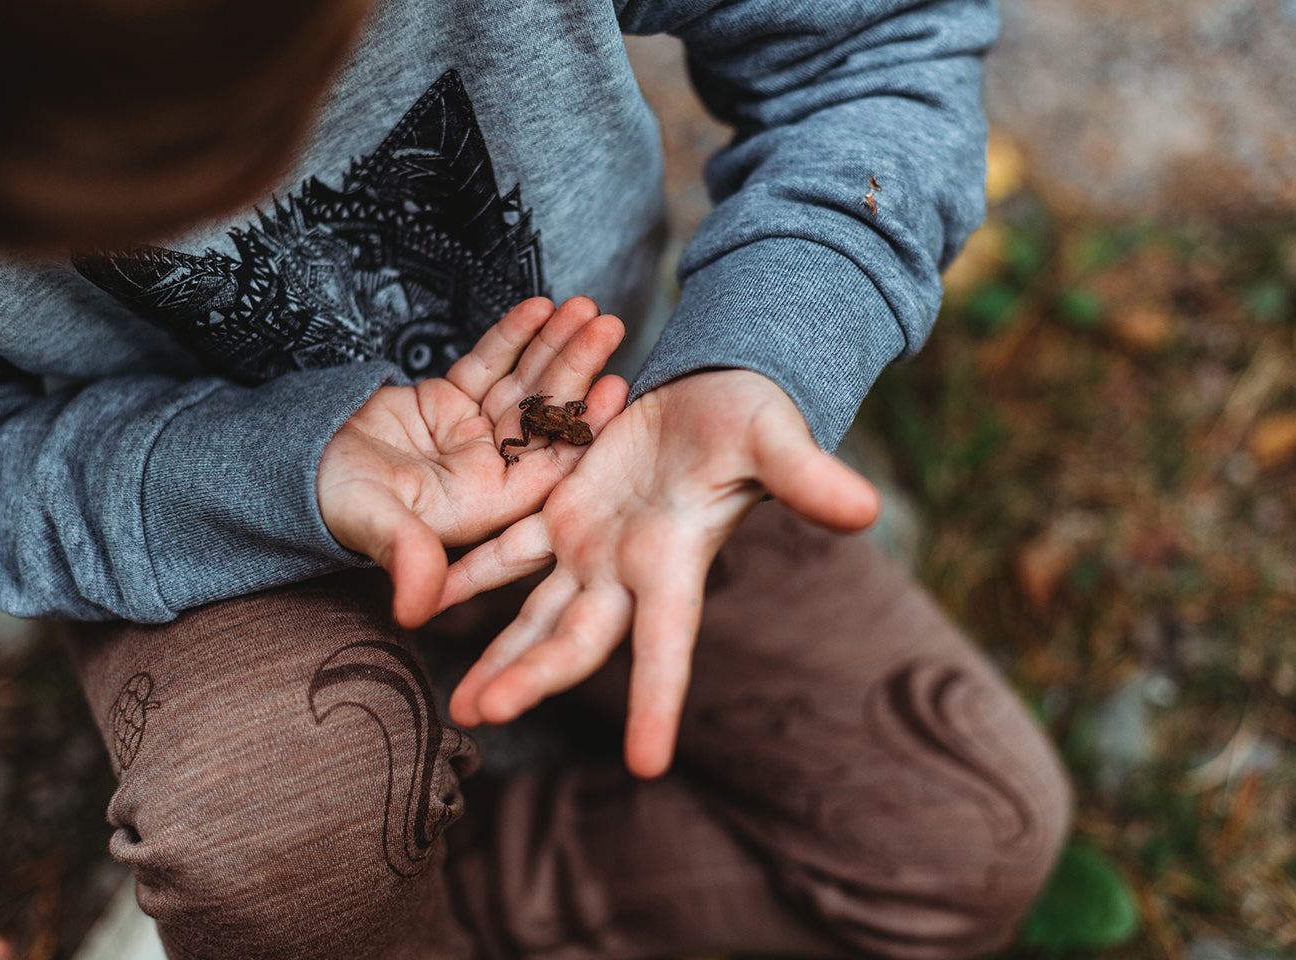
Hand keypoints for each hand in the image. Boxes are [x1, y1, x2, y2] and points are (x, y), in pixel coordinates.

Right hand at [317, 297, 626, 627]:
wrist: (296, 471)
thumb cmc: (334, 504)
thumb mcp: (373, 525)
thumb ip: (405, 557)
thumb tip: (416, 611)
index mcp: (487, 505)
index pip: (549, 465)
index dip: (580, 430)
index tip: (613, 389)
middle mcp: (490, 471)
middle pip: (544, 416)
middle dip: (576, 371)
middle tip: (609, 326)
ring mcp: (473, 434)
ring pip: (524, 385)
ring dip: (555, 346)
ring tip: (586, 307)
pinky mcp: (451, 402)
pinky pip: (490, 365)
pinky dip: (513, 336)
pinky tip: (540, 307)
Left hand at [442, 368, 879, 776]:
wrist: (712, 391)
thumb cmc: (752, 416)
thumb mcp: (774, 440)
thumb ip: (806, 476)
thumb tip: (867, 510)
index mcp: (676, 562)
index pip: (669, 644)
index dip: (659, 702)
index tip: (647, 766)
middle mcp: (628, 569)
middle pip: (576, 637)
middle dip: (533, 677)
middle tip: (483, 716)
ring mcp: (590, 546)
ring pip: (534, 611)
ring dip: (498, 654)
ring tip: (459, 703)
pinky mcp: (561, 513)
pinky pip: (505, 551)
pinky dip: (469, 576)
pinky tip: (428, 599)